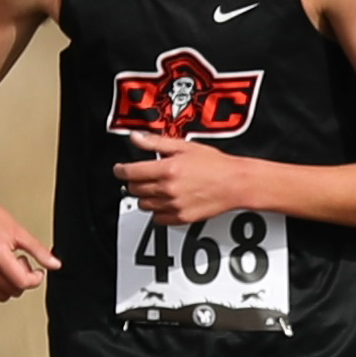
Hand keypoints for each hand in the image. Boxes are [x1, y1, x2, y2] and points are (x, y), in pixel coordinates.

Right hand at [0, 200, 60, 301]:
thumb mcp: (20, 232)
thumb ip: (39, 251)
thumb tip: (55, 265)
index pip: (22, 282)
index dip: (35, 279)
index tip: (38, 272)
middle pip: (13, 291)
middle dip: (23, 279)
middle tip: (20, 262)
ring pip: (1, 295)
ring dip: (10, 283)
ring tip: (8, 264)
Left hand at [113, 131, 238, 224]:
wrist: (235, 183)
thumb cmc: (216, 164)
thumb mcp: (185, 146)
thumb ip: (156, 142)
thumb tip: (136, 137)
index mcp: (167, 169)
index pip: (130, 172)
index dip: (120, 170)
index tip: (120, 169)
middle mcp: (167, 189)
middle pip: (134, 189)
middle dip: (134, 181)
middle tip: (143, 176)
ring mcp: (173, 205)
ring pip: (143, 205)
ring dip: (145, 196)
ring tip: (156, 188)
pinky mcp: (180, 218)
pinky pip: (157, 219)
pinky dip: (157, 211)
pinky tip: (166, 201)